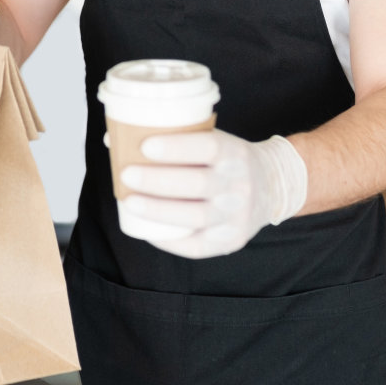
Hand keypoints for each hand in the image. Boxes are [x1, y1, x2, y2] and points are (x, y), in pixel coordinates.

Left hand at [119, 131, 307, 258]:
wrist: (271, 186)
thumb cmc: (225, 160)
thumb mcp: (213, 140)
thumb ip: (171, 140)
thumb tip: (114, 139)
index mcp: (235, 153)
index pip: (208, 147)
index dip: (177, 148)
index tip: (145, 146)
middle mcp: (240, 184)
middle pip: (198, 184)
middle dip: (158, 181)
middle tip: (127, 174)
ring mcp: (238, 215)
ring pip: (197, 216)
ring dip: (159, 210)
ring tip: (129, 202)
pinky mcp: (232, 240)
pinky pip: (198, 245)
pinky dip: (170, 240)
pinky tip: (147, 231)